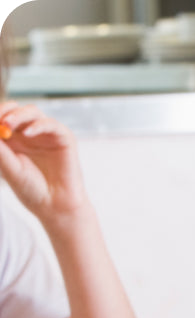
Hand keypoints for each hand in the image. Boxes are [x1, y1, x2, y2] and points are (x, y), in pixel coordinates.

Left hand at [0, 101, 85, 228]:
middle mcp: (29, 134)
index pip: (1, 117)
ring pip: (32, 112)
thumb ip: (0, 150)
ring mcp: (46, 135)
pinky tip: (28, 133)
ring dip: (18, 115)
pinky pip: (50, 124)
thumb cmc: (31, 190)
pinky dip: (37, 125)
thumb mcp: (9, 168)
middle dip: (4, 110)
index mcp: (13, 139)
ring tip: (7, 123)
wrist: (55, 206)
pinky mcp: (63, 138)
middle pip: (15, 110)